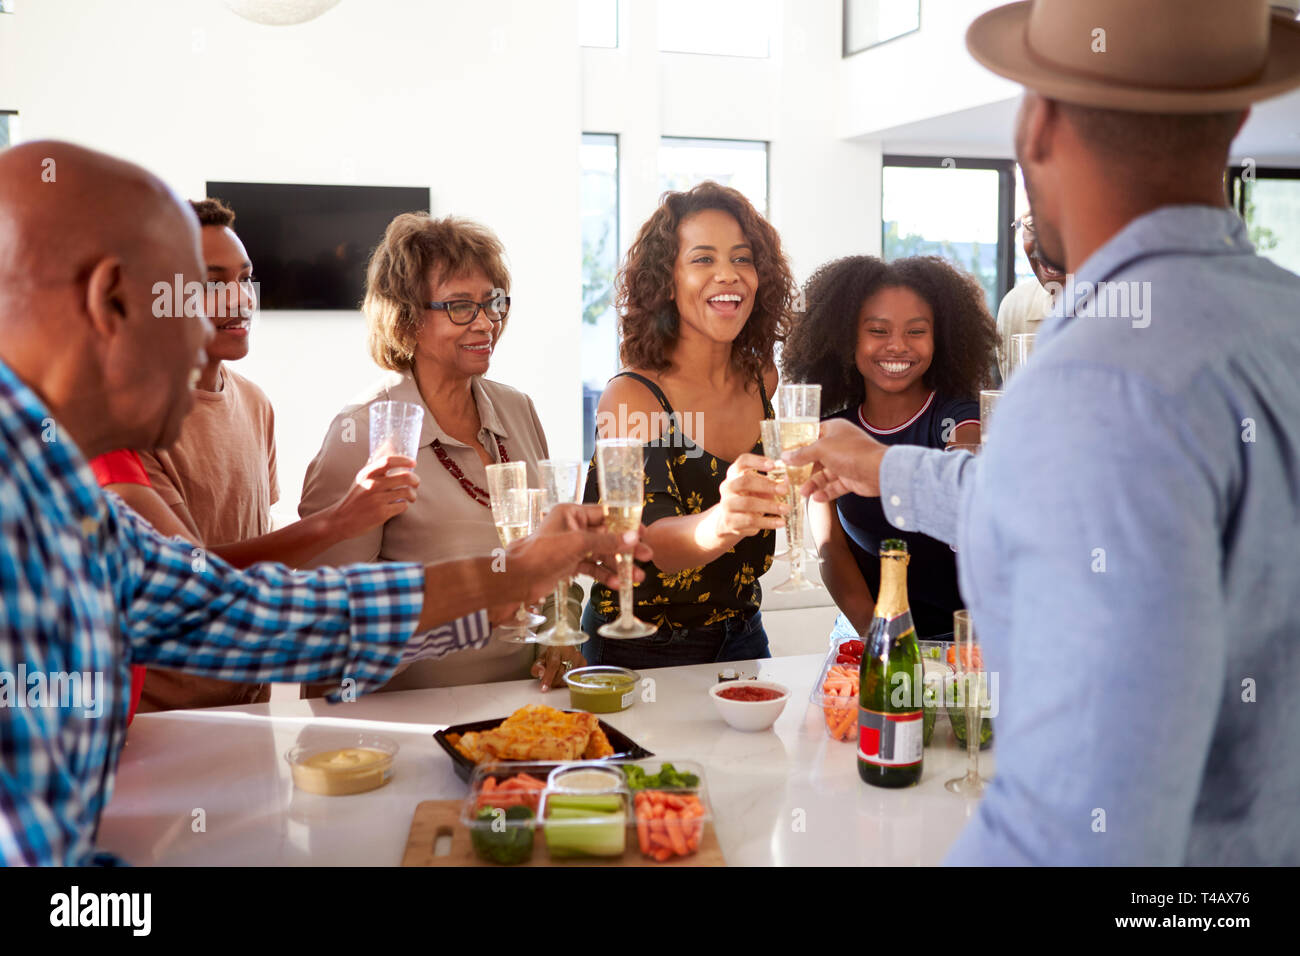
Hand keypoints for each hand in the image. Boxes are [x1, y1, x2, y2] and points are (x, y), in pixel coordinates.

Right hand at [328, 455, 418, 538]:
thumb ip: (375, 465)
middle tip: (416, 483)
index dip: (404, 460)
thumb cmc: (355, 497)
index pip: (389, 461)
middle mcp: (372, 485)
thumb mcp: (361, 478)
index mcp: (367, 474)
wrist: (341, 519)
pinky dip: (404, 505)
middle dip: (415, 480)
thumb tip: (389, 444)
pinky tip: (400, 505)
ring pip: (407, 492)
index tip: (413, 463)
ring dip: (412, 494)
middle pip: (405, 477)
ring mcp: (377, 500)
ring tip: (410, 496)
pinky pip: (402, 506)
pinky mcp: (381, 513)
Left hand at [504, 503, 653, 605]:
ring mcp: (571, 547)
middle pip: (606, 536)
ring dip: (618, 565)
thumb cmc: (542, 553)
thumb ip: (607, 541)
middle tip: (646, 557)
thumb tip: (632, 538)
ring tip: (635, 577)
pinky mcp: (569, 564)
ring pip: (601, 554)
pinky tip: (616, 584)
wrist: (519, 578)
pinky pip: (592, 568)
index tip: (642, 533)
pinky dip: (604, 575)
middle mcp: (572, 528)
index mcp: (571, 514)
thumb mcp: (578, 544)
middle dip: (626, 549)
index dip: (625, 524)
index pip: (604, 515)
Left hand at [531, 645, 586, 691]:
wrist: (563, 644)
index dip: (548, 677)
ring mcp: (578, 658)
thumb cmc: (552, 654)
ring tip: (557, 679)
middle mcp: (570, 652)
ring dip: (561, 682)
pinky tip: (565, 678)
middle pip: (561, 674)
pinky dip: (569, 681)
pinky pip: (576, 678)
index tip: (544, 688)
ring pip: (569, 677)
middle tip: (549, 683)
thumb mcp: (541, 659)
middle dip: (553, 682)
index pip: (553, 665)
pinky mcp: (583, 663)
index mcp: (556, 649)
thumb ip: (537, 667)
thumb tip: (541, 673)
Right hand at [710, 453, 788, 538]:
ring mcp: (727, 505)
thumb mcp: (759, 488)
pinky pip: (750, 521)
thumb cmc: (748, 499)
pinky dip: (768, 522)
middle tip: (784, 490)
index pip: (743, 462)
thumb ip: (772, 483)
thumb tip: (787, 481)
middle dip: (767, 485)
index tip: (774, 465)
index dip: (758, 461)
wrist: (729, 520)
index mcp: (735, 474)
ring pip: (748, 503)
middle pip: (744, 482)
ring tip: (786, 509)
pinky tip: (780, 522)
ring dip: (770, 506)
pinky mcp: (730, 522)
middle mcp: (727, 487)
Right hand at [783, 419, 886, 500]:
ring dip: (813, 483)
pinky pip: (835, 486)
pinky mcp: (851, 478)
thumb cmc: (852, 452)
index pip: (812, 435)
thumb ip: (801, 454)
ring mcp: (846, 462)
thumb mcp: (820, 449)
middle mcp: (840, 445)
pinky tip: (816, 497)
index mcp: (834, 430)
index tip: (786, 454)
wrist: (878, 471)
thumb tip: (785, 456)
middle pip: (816, 457)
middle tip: (790, 477)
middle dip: (803, 468)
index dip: (799, 444)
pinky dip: (825, 492)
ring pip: (824, 474)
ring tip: (803, 492)